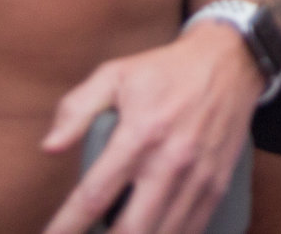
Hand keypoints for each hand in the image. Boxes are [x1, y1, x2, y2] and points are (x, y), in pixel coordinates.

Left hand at [41, 28, 262, 233]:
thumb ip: (77, 108)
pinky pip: (191, 230)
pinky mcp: (217, 186)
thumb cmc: (166, 71)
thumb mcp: (115, 75)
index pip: (94, 196)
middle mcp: (170, 162)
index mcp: (140, 134)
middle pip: (131, 230)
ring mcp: (197, 178)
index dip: (67, 226)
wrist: (230, 62)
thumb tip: (49, 147)